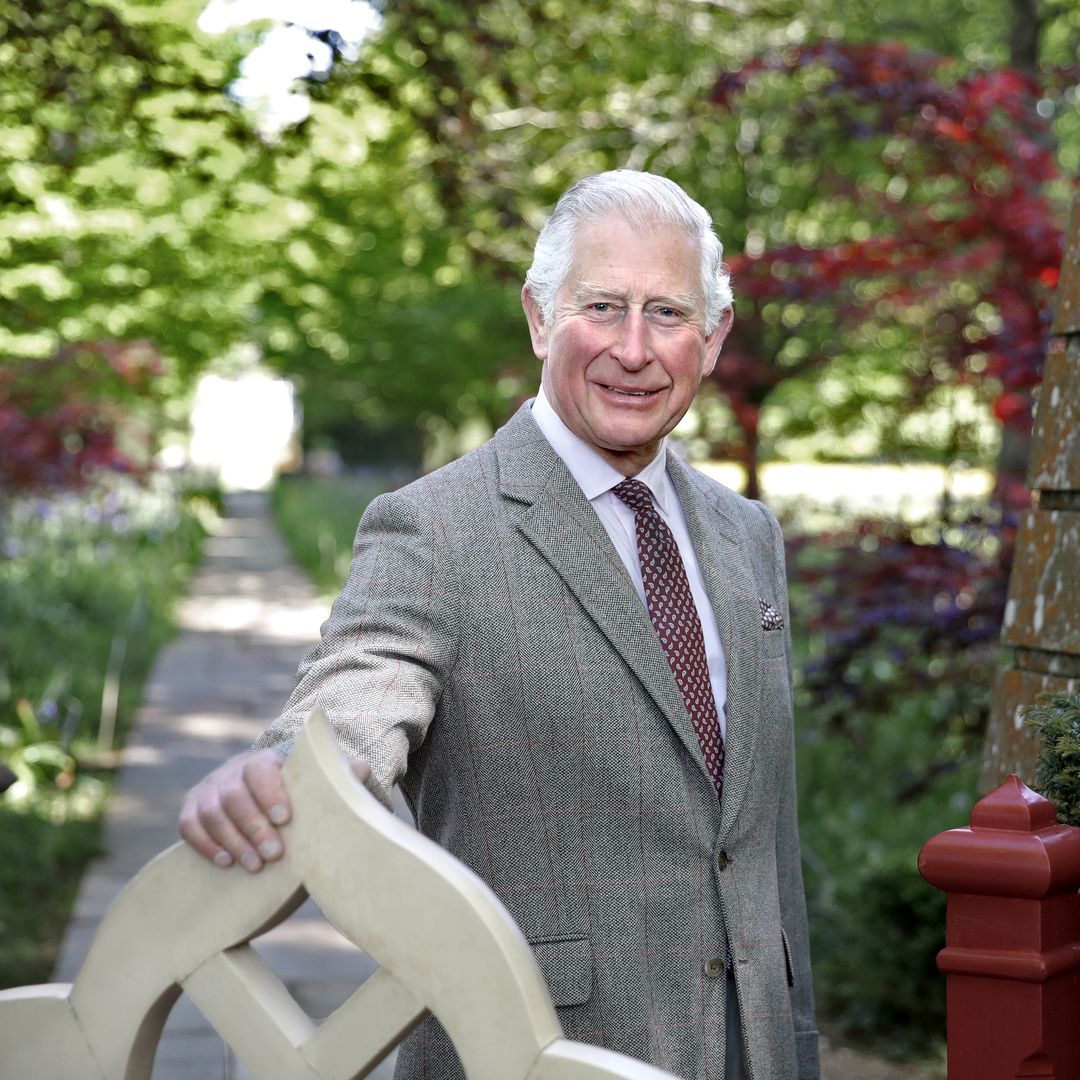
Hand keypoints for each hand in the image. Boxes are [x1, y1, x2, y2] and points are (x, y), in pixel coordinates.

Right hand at [179, 748, 370, 871]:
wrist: (272, 802)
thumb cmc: (302, 795)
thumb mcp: (321, 784)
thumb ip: (341, 776)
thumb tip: (360, 769)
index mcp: (267, 761)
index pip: (261, 770)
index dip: (269, 792)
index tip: (285, 819)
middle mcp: (234, 770)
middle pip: (234, 794)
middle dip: (253, 826)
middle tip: (273, 855)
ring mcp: (211, 788)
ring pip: (211, 811)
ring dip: (231, 840)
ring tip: (254, 866)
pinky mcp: (194, 808)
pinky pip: (189, 824)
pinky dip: (204, 843)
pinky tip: (224, 862)